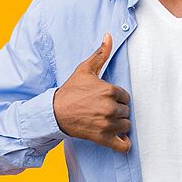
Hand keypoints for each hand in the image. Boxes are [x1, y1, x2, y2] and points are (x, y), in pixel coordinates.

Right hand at [53, 33, 132, 152]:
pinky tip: (120, 140)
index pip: (126, 96)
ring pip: (126, 126)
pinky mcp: (103, 138)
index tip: (107, 99)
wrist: (54, 113)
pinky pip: (123, 145)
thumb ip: (100, 54)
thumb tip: (109, 36)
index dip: (117, 98)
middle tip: (104, 110)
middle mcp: (110, 108)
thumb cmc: (70, 91)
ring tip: (107, 121)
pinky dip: (124, 144)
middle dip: (118, 111)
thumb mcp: (84, 70)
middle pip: (127, 111)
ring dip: (120, 125)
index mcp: (109, 91)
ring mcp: (107, 124)